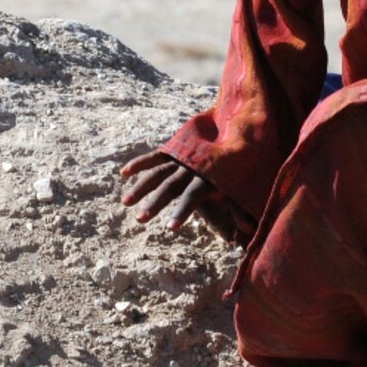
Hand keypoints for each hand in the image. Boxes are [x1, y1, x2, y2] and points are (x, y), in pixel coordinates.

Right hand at [117, 151, 249, 241]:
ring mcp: (182, 155)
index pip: (193, 196)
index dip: (182, 212)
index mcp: (209, 176)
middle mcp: (192, 165)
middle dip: (154, 203)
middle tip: (140, 219)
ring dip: (141, 187)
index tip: (170, 228)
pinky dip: (140, 163)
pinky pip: (155, 156)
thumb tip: (243, 237)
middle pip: (170, 185)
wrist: (239, 128)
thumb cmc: (242, 166)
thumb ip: (240, 212)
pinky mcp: (174, 148)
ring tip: (126, 203)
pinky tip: (123, 173)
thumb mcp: (243, 189)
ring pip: (158, 171)